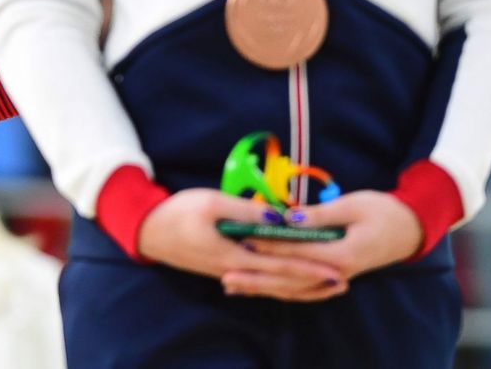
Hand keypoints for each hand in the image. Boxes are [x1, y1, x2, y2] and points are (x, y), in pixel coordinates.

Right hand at [138, 189, 346, 301]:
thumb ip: (247, 211)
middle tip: (342, 282)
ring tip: (326, 287)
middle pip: (281, 283)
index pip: (280, 266)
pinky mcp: (226, 269)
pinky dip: (281, 286)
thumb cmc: (178, 213)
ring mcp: (230, 273)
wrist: (148, 231)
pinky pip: (261, 283)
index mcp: (234, 255)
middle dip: (313, 283)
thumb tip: (280, 218)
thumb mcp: (211, 202)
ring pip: (272, 287)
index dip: (310, 268)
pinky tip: (293, 285)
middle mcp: (236, 270)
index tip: (336, 269)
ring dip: (301, 288)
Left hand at [240, 190, 422, 292]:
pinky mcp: (334, 275)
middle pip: (290, 277)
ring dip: (264, 286)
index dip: (268, 247)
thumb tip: (288, 219)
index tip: (242, 241)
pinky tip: (261, 286)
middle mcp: (337, 272)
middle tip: (226, 272)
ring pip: (294, 287)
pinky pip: (304, 287)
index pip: (296, 253)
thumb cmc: (383, 211)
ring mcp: (336, 277)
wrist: (410, 229)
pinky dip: (281, 287)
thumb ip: (319, 215)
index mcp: (341, 254)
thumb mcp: (352, 205)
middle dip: (257, 275)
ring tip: (235, 284)